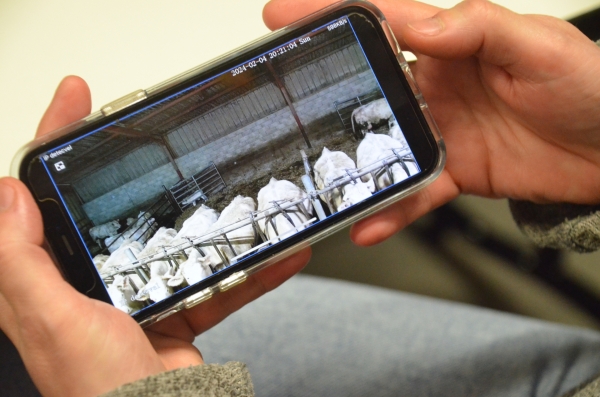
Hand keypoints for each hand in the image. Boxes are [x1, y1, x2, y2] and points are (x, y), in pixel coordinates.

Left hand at [0, 77, 310, 396]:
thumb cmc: (100, 394)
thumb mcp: (56, 323)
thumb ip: (24, 262)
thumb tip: (10, 196)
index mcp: (49, 279)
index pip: (41, 197)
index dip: (55, 141)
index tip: (75, 99)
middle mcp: (91, 283)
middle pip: (111, 205)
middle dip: (132, 160)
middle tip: (152, 123)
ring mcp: (139, 295)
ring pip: (174, 239)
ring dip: (209, 216)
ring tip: (230, 185)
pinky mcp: (178, 311)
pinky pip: (218, 280)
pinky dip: (251, 270)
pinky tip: (276, 255)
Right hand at [264, 0, 599, 244]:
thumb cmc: (589, 87)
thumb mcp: (537, 45)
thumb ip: (475, 30)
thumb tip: (418, 24)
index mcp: (451, 43)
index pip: (381, 21)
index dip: (330, 13)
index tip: (284, 15)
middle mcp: (437, 85)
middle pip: (367, 85)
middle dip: (321, 88)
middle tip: (280, 95)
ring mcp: (441, 130)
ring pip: (382, 145)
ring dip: (350, 162)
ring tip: (318, 173)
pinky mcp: (453, 170)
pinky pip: (414, 191)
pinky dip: (393, 208)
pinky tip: (372, 222)